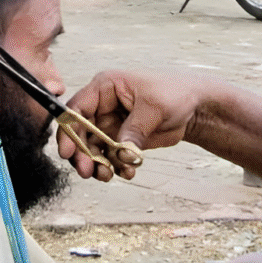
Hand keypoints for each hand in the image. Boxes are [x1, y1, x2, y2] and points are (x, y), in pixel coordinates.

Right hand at [58, 70, 201, 179]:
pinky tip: (128, 171)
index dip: (68, 130)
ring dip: (97, 164)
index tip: (68, 152)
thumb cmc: (174, 93)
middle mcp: (102, 106)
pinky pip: (109, 157)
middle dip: (81, 154)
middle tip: (88, 170)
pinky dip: (114, 167)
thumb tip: (120, 150)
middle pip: (78, 132)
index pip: (76, 108)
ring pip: (91, 148)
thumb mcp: (154, 107)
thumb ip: (135, 129)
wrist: (193, 107)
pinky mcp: (119, 140)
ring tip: (109, 175)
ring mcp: (109, 125)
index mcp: (105, 88)